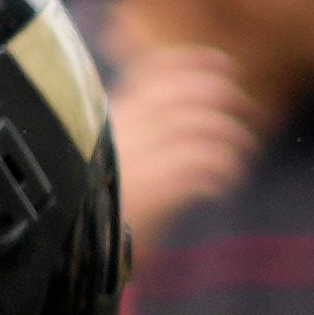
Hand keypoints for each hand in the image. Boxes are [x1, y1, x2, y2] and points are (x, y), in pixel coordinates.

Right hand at [108, 38, 259, 261]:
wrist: (61, 251)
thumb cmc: (87, 204)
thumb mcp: (99, 157)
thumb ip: (128, 131)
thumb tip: (168, 110)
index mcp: (105, 117)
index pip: (150, 74)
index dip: (191, 63)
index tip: (224, 63)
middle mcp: (119, 130)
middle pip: (182, 94)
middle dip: (224, 96)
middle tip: (251, 111)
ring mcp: (133, 158)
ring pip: (197, 127)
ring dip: (231, 136)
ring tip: (242, 153)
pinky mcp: (148, 191)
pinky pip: (198, 165)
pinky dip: (221, 167)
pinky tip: (224, 181)